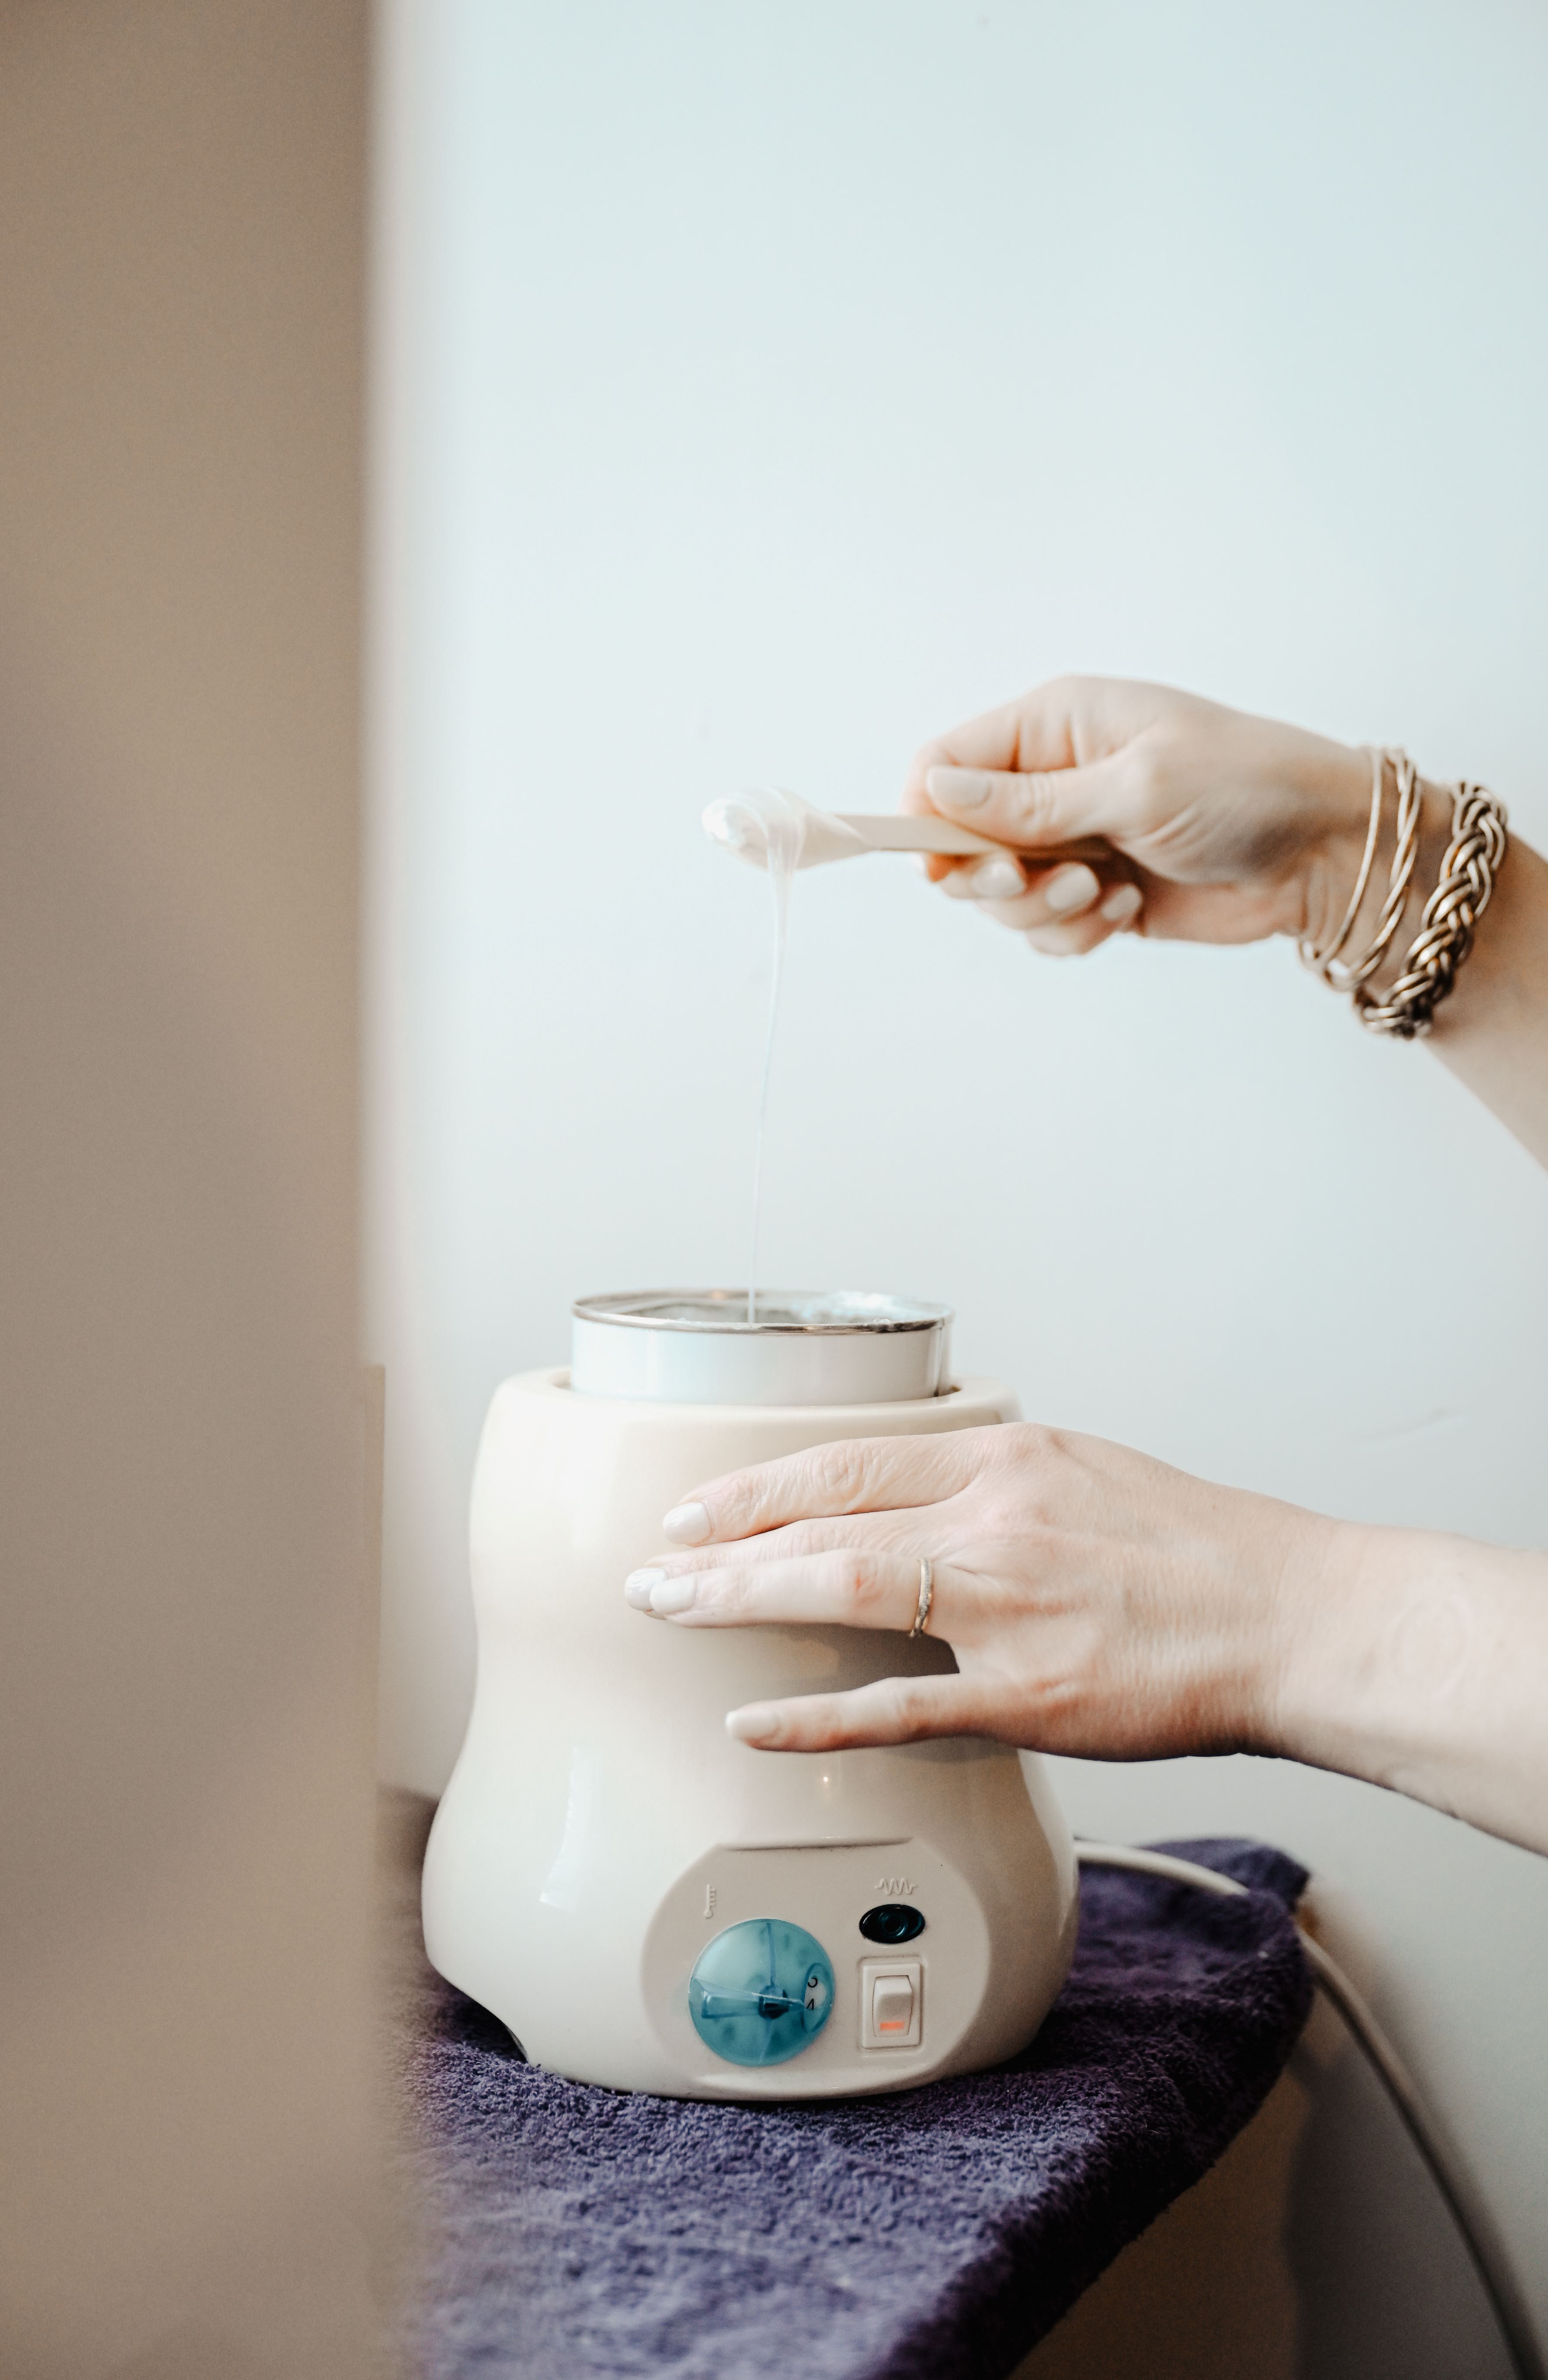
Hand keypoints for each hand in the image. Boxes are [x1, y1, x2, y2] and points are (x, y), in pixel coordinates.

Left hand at [622, 1423, 1325, 1758]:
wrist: (1288, 1615)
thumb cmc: (1194, 1550)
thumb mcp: (1082, 1472)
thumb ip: (989, 1486)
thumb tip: (911, 1501)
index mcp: (1006, 1458)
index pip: (846, 1461)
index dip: (755, 1485)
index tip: (693, 1506)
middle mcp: (996, 1518)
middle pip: (823, 1518)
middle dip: (718, 1544)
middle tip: (648, 1568)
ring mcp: (1008, 1605)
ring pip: (841, 1587)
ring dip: (738, 1600)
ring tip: (668, 1613)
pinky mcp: (1028, 1694)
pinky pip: (898, 1706)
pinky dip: (816, 1716)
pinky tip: (753, 1722)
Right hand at [905, 676, 1374, 957]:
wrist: (1325, 852)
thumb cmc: (1246, 787)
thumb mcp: (1134, 786)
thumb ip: (1029, 801)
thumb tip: (936, 792)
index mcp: (1053, 725)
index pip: (943, 763)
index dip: (926, 816)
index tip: (944, 865)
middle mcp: (1052, 780)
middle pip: (958, 841)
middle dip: (990, 875)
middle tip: (1039, 880)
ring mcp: (1072, 840)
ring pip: (999, 897)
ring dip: (1042, 909)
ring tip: (1103, 891)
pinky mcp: (1095, 894)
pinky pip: (1045, 931)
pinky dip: (1075, 933)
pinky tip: (1126, 908)